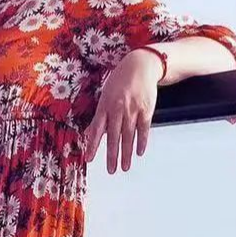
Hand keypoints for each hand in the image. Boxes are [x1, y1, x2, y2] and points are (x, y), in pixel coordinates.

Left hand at [82, 49, 162, 172]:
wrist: (140, 66)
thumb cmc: (119, 81)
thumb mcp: (106, 95)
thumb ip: (101, 115)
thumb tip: (92, 133)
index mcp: (104, 106)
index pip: (96, 129)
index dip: (92, 145)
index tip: (89, 159)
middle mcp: (117, 109)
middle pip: (113, 136)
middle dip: (111, 155)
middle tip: (110, 170)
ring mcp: (132, 110)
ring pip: (128, 136)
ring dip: (126, 153)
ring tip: (124, 167)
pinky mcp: (146, 109)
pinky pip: (143, 129)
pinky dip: (141, 141)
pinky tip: (139, 152)